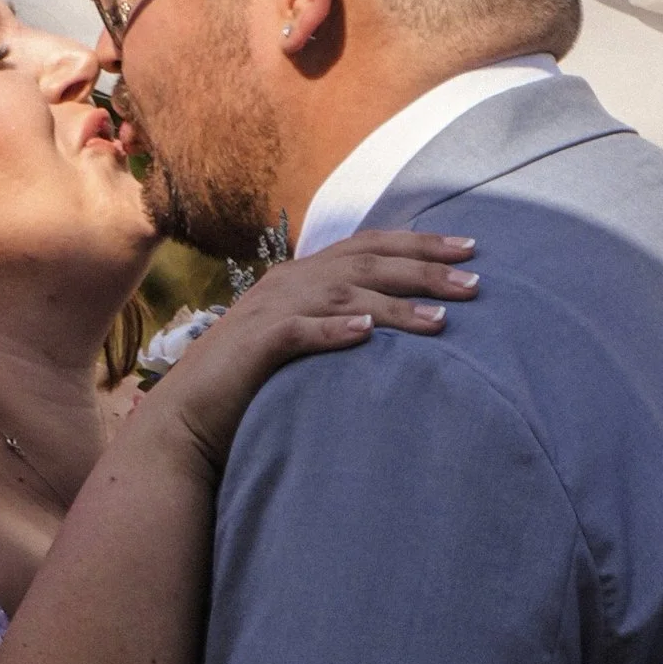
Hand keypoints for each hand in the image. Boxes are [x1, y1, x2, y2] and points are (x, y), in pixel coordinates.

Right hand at [144, 230, 479, 473]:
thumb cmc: (251, 387)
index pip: (369, 245)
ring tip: (443, 321)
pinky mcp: (256, 344)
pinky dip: (334, 329)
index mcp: (302, 276)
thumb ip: (338, 323)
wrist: (187, 420)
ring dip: (396, 305)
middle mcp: (289, 282)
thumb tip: (396, 325)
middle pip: (367, 262)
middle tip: (475, 282)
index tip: (470, 249)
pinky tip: (368, 333)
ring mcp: (271, 309)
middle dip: (425, 268)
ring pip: (344, 293)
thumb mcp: (302, 343)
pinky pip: (299, 330)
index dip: (420, 243)